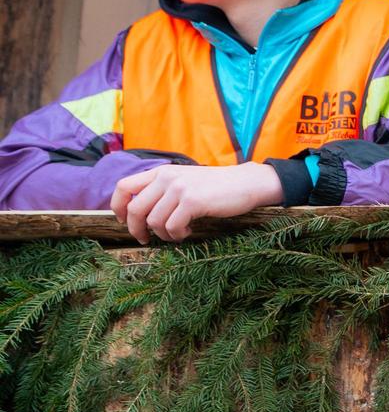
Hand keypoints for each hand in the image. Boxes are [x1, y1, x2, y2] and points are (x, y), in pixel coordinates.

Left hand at [110, 163, 284, 244]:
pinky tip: (188, 232)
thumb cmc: (217, 187)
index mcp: (162, 172)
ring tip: (178, 234)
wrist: (247, 183)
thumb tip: (140, 212)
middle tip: (146, 239)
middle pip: (135, 209)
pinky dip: (178, 235)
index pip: (123, 186)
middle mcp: (167, 177)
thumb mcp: (185, 180)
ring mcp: (180, 188)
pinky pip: (172, 226)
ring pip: (154, 221)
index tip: (125, 221)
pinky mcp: (193, 201)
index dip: (118, 207)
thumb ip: (164, 189)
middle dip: (137, 229)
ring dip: (164, 234)